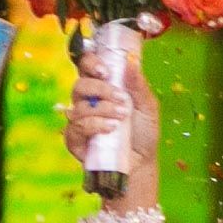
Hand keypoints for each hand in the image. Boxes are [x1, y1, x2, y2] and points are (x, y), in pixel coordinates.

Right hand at [66, 49, 159, 209]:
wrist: (142, 163)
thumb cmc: (144, 132)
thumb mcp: (147, 107)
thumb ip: (138, 85)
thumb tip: (131, 60)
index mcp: (102, 88)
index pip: (86, 67)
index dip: (90, 63)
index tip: (105, 70)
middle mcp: (87, 102)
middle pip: (79, 85)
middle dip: (100, 89)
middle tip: (119, 98)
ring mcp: (79, 121)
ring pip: (78, 107)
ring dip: (102, 110)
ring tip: (121, 117)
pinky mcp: (75, 140)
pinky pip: (75, 127)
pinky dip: (94, 125)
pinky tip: (110, 129)